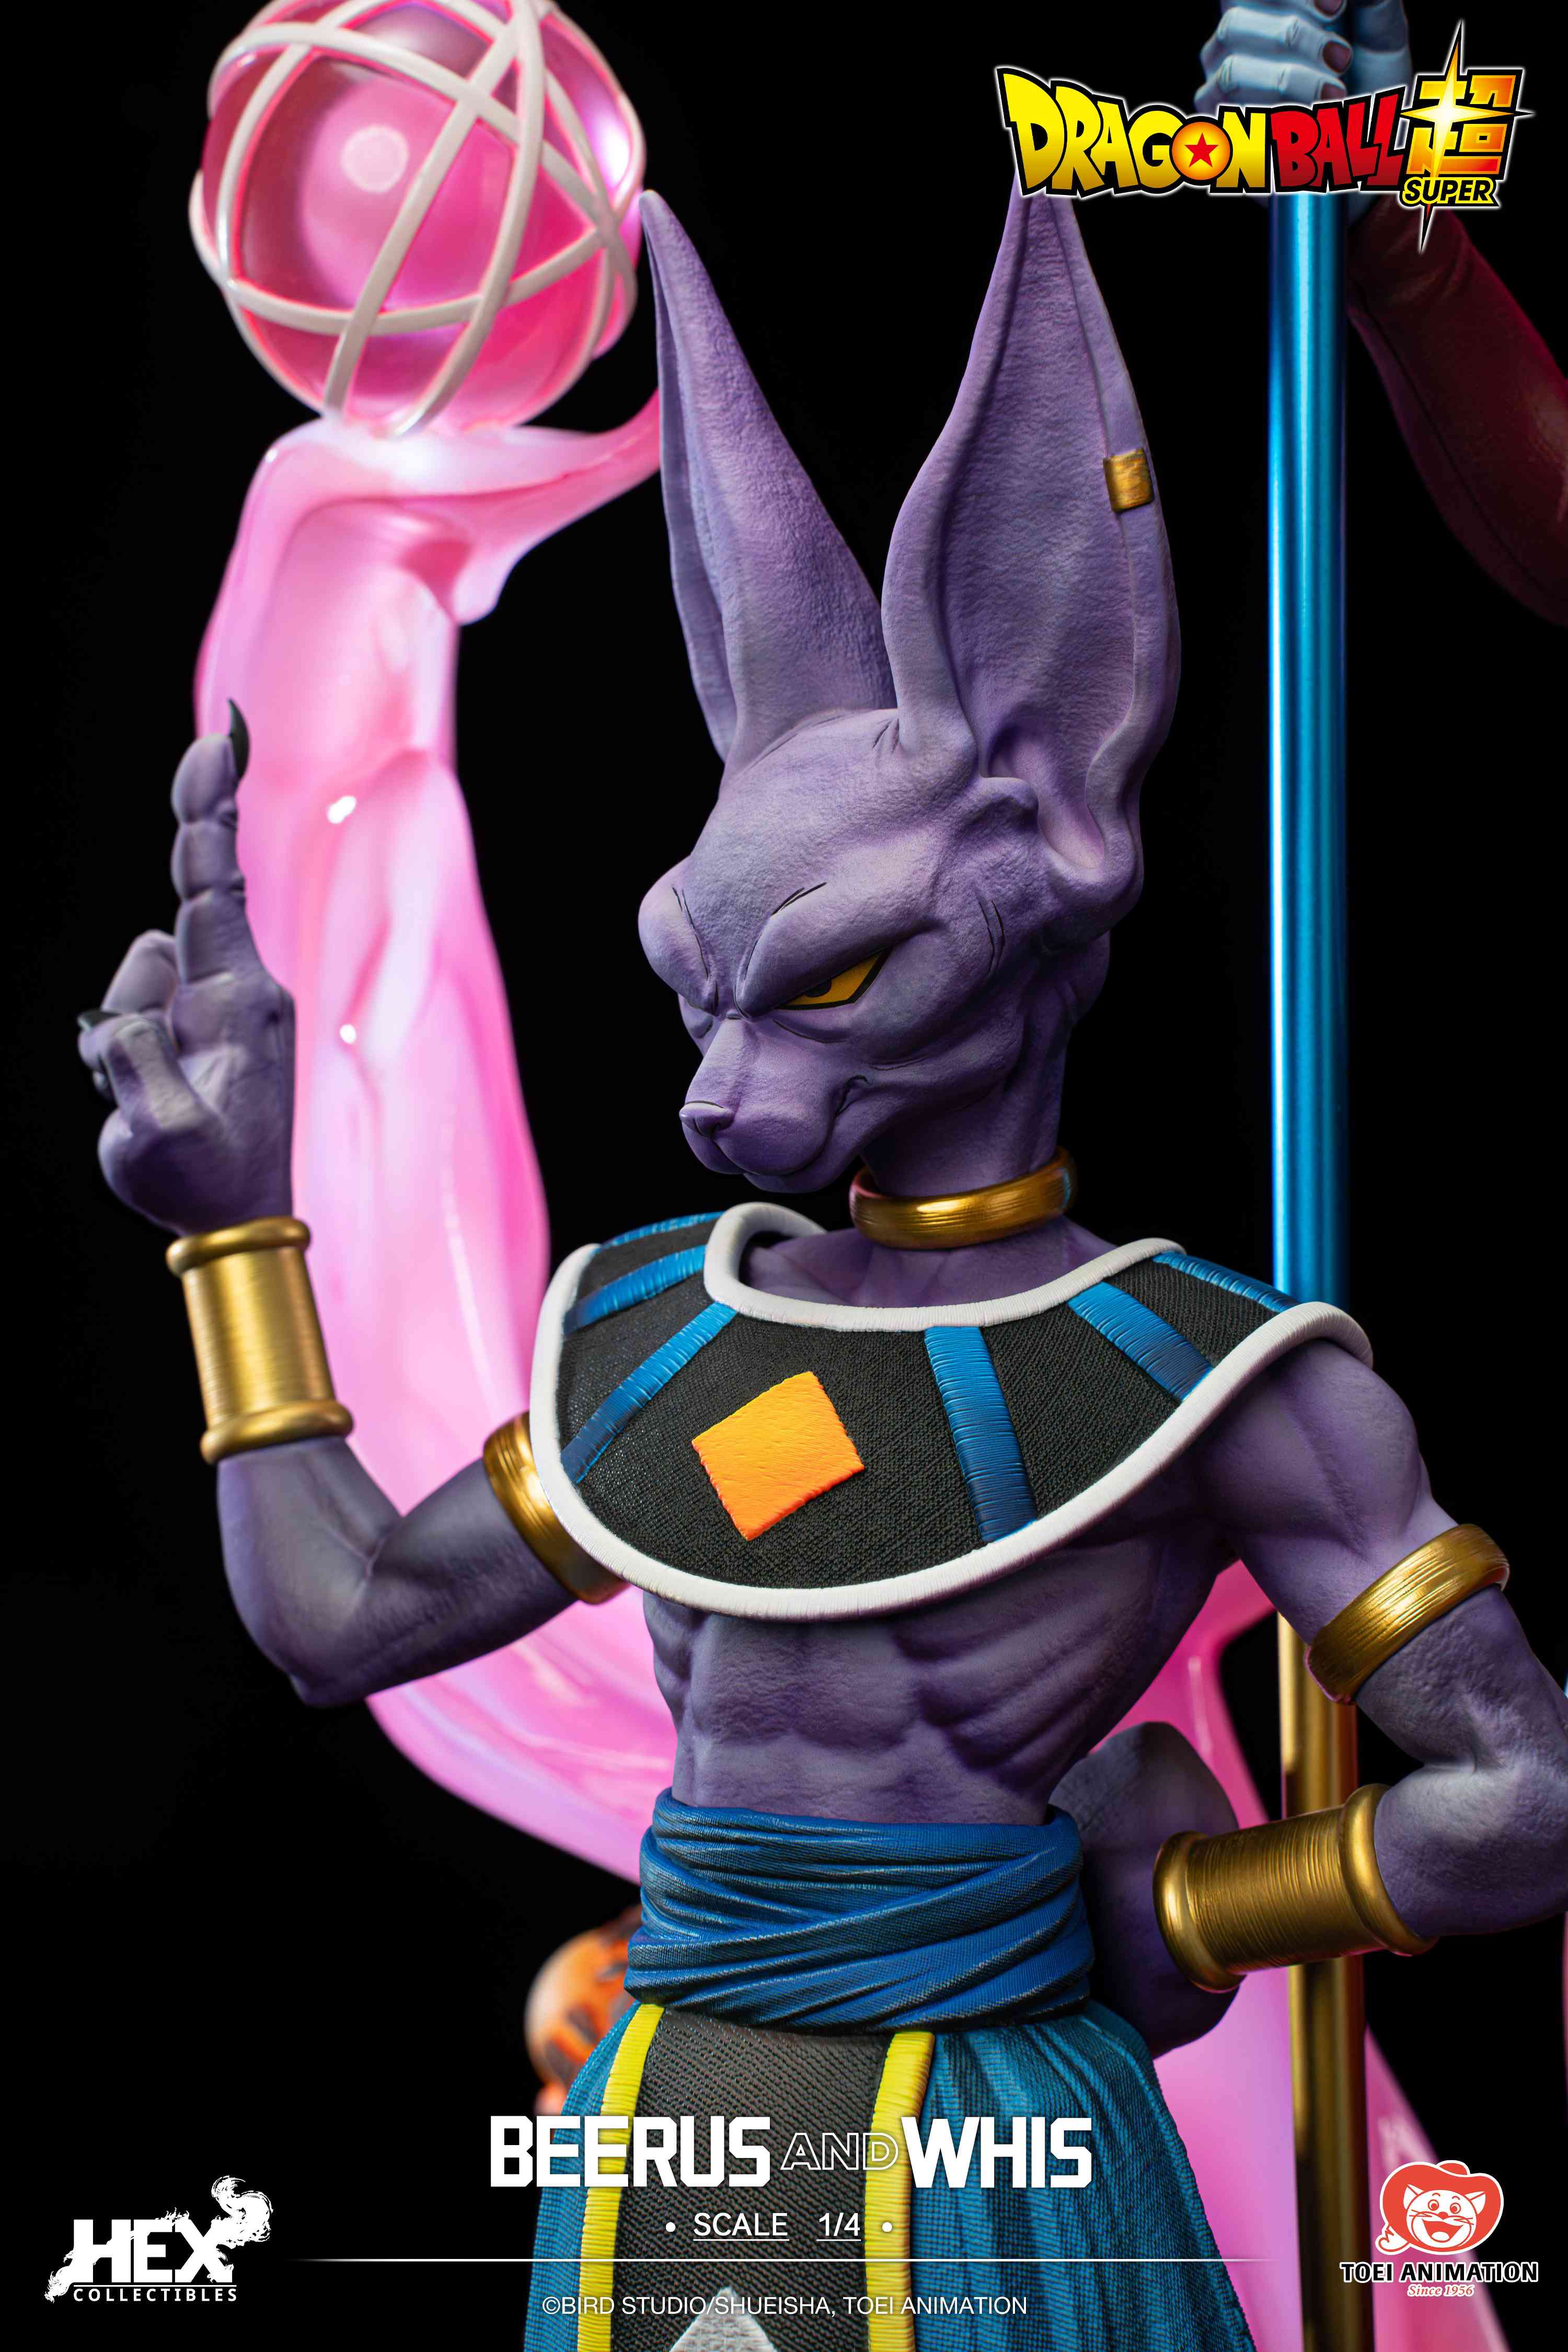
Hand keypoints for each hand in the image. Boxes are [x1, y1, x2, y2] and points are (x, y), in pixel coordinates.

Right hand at [78, 714, 295, 1234]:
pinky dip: (118, 1055)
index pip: (214, 889)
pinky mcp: (192, 1033)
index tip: (219, 744)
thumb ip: (133, 1060)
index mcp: (238, 1001)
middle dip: (199, 826)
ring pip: (135, 977)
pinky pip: (129, 1016)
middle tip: (218, 738)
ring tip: (149, 1094)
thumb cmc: (203, 1179)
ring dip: (123, 1030)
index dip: (207, 815)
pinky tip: (141, 1098)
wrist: (236, 1224)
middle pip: (190, 899)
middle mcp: (235, 992)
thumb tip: (122, 1018)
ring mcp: (215, 1011)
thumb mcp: (158, 1130)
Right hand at [1196, 0, 1413, 220]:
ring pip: (1233, 70)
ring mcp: (1219, 88)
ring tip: (1334, 97)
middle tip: (1341, 58)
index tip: (1336, 7)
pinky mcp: (1220, 134)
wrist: (1371, 151)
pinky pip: (1234, 121)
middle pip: (1235, 22)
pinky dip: (1279, 121)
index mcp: (1266, 6)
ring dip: (1289, 82)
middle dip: (1294, 37)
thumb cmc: (1372, 86)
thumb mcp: (1382, 31)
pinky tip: (1310, 127)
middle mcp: (1233, 43)